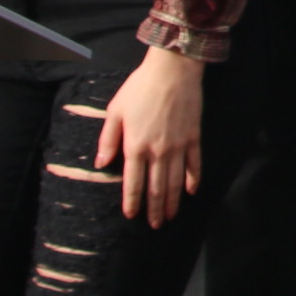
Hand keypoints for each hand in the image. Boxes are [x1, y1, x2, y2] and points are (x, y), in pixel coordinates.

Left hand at [96, 46, 205, 227]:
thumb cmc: (140, 88)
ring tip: (170, 217)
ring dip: (172, 202)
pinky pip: (195, 164)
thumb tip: (100, 163)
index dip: (132, 201)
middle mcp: (157, 151)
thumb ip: (108, 140)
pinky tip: (191, 191)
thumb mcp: (115, 111)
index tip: (132, 215)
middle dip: (155, 209)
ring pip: (175, 181)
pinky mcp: (193, 137)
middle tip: (155, 225)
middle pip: (156, 187)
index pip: (133, 182)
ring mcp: (178, 146)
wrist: (172, 70)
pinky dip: (193, 180)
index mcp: (135, 146)